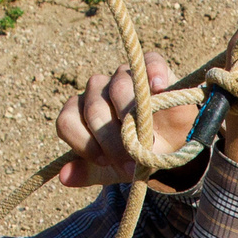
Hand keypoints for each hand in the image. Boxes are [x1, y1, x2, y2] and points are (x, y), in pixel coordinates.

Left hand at [53, 51, 196, 187]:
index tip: (103, 161)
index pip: (68, 120)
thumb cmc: (137, 155)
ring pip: (117, 86)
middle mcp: (98, 90)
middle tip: (130, 162)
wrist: (174, 148)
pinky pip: (150, 62)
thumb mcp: (113, 171)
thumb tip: (64, 176)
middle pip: (94, 109)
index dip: (84, 143)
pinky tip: (159, 88)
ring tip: (148, 137)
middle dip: (112, 140)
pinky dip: (153, 73)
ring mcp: (125, 76)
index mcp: (83, 113)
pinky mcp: (153, 67)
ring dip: (131, 113)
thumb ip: (89, 171)